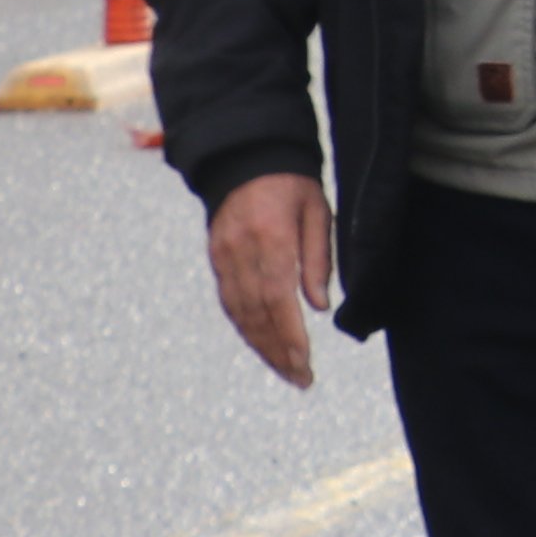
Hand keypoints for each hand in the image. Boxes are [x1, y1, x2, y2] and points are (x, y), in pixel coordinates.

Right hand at [206, 174, 333, 388]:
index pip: (278, 299)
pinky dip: (245, 327)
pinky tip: (261, 344)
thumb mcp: (318, 212)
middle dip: (278, 351)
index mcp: (271, 238)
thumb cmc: (292, 184)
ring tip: (285, 370)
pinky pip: (229, 301)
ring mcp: (223, 257)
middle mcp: (241, 252)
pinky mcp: (216, 258)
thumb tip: (319, 307)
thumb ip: (318, 259)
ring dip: (261, 346)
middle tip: (300, 379)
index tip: (304, 362)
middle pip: (256, 314)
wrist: (246, 157)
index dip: (289, 335)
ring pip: (239, 313)